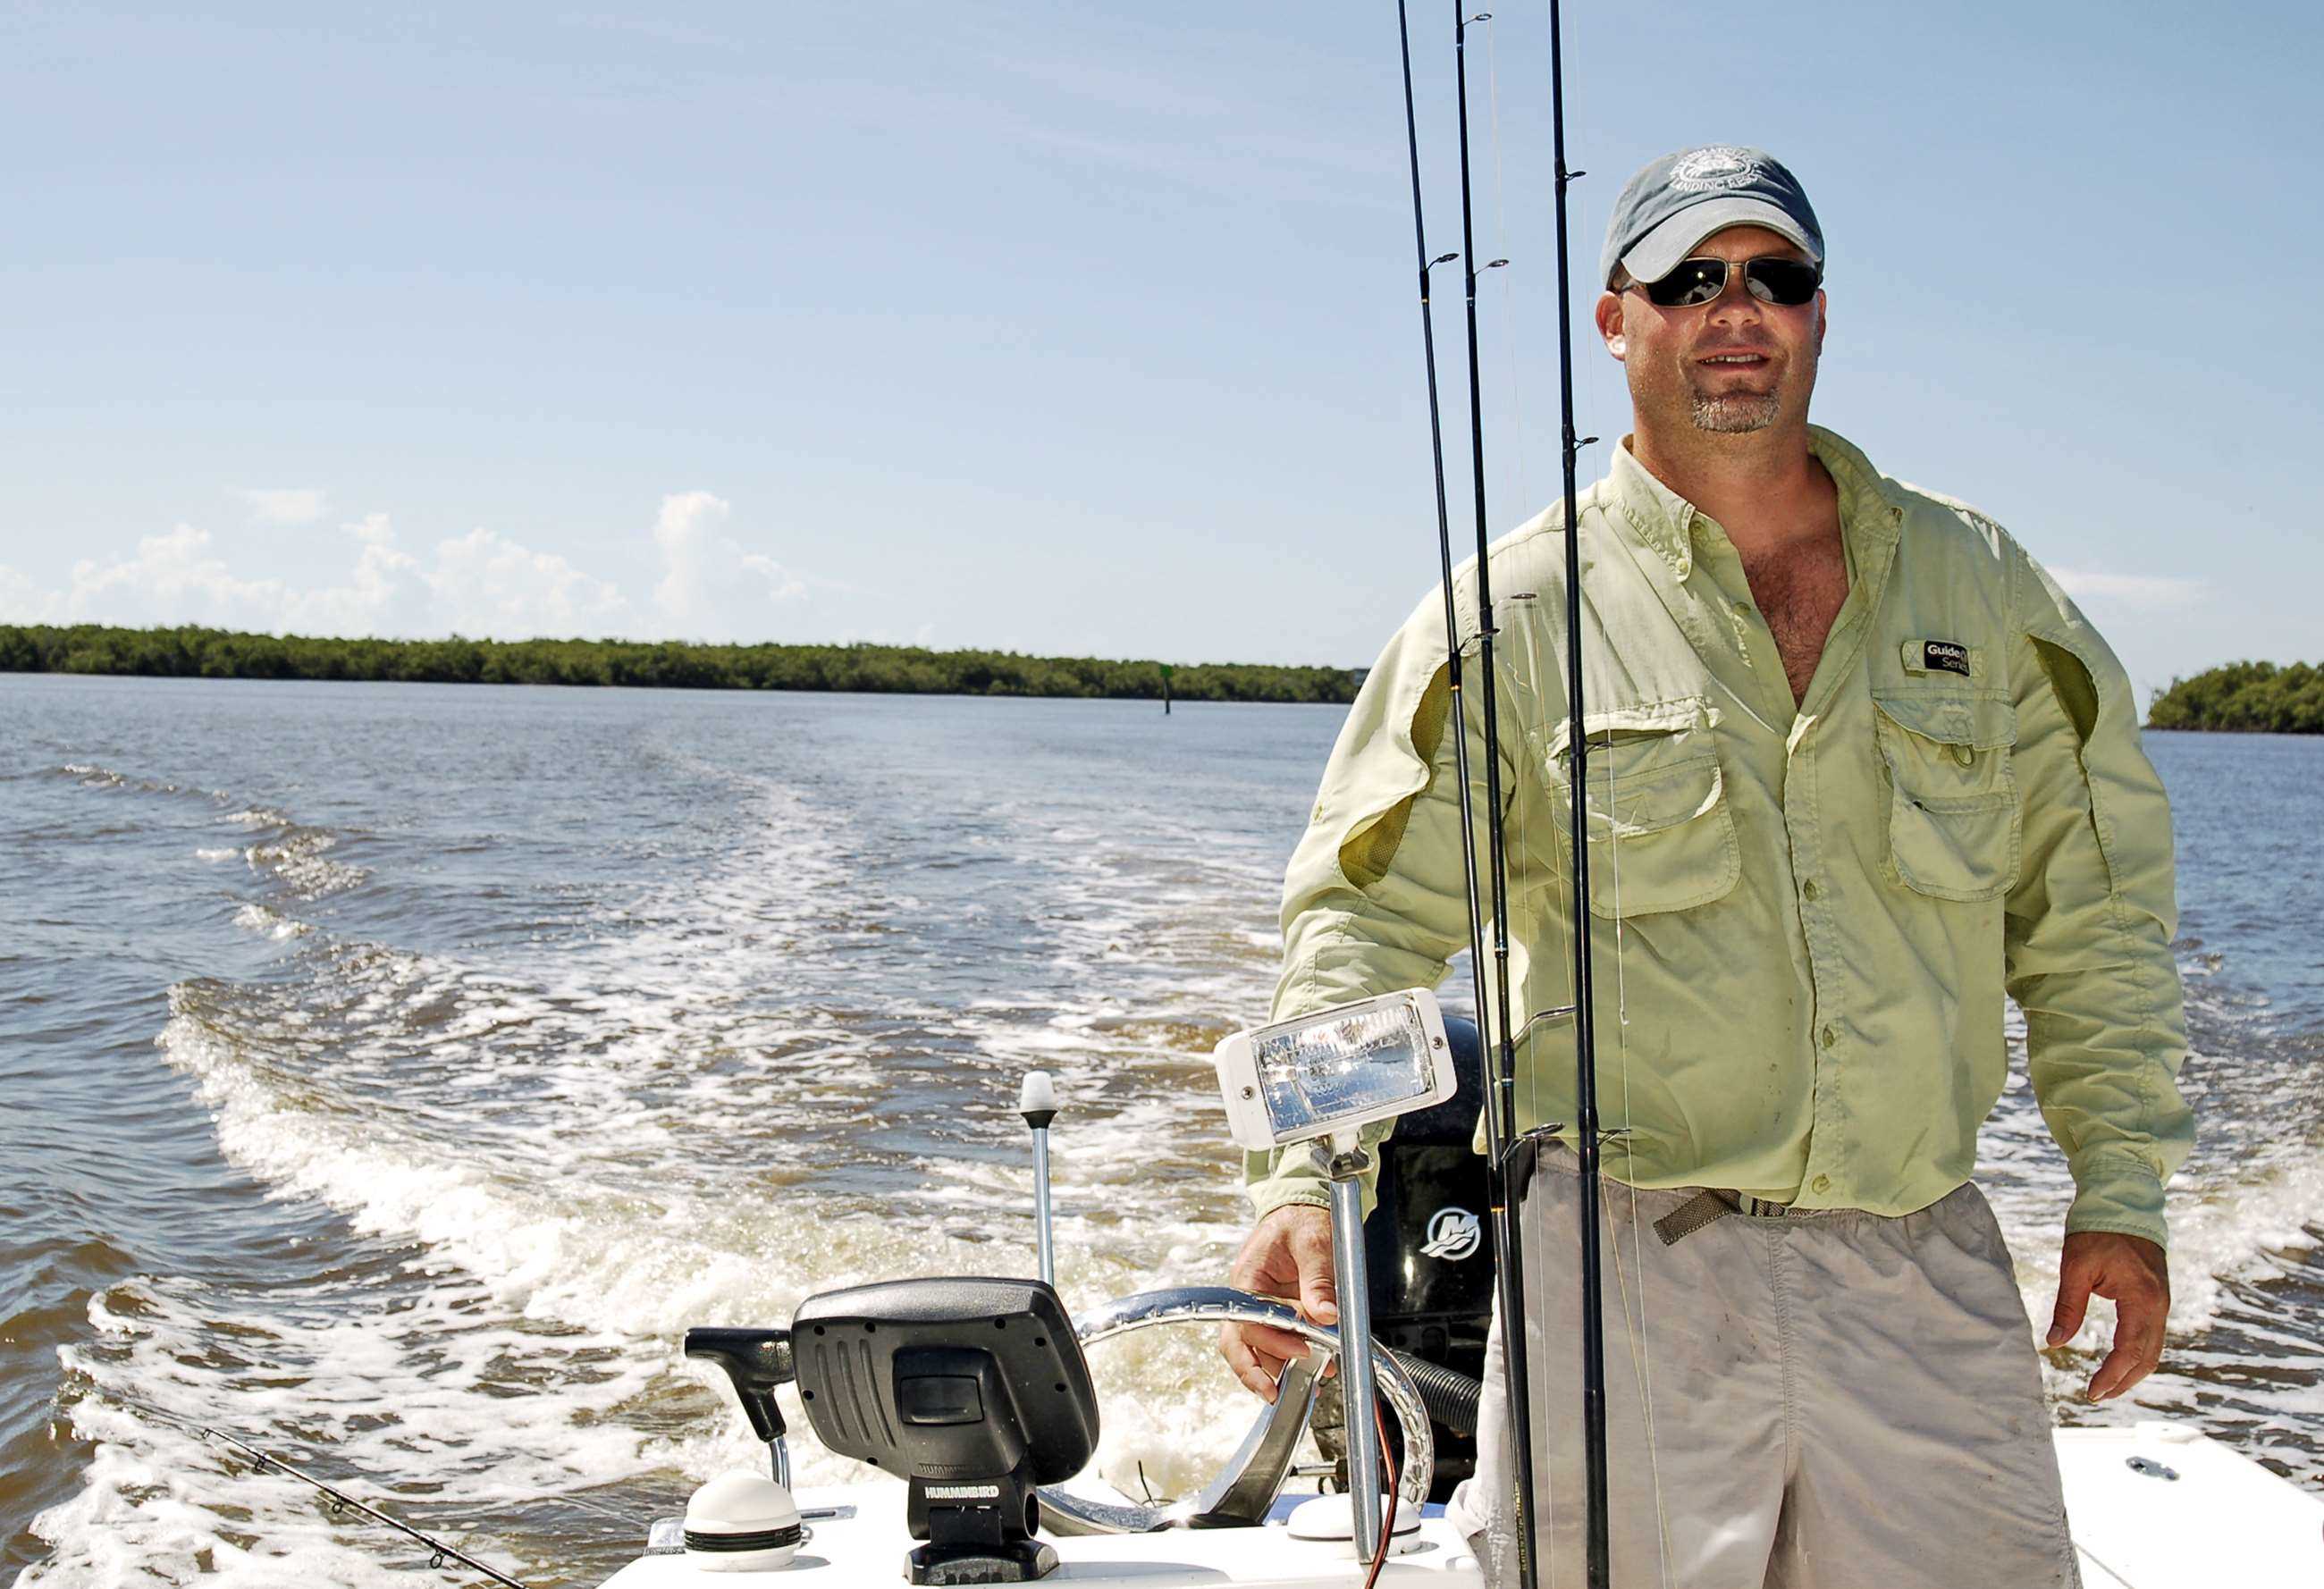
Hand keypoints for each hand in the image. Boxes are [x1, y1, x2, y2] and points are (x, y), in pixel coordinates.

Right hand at [1218, 1205, 1336, 1401]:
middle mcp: (1249, 1298)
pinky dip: (1295, 1362)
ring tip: (1308, 1386)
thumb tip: (1326, 1314)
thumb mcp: (1314, 1243)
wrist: (1305, 1212)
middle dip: (1253, 1372)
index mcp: (1249, 1278)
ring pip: (1257, 1350)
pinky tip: (1318, 1371)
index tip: (1301, 1349)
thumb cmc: (1302, 1221)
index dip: (1272, 1341)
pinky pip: (1280, 1344)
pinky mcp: (1280, 1316)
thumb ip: (1319, 1279)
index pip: (1248, 1320)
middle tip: (1274, 1394)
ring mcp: (1263, 1309)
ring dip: (1278, 1371)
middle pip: (1237, 1343)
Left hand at [2047, 1230, 2170, 1402]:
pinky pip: (2151, 1336)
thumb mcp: (2075, 1267)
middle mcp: (2159, 1306)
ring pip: (2153, 1350)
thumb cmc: (2098, 1231)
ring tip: (2106, 1387)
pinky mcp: (2156, 1299)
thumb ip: (2067, 1307)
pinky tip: (2119, 1362)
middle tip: (2096, 1396)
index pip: (2130, 1350)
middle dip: (2124, 1381)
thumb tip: (2054, 1342)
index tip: (2092, 1392)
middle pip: (2148, 1358)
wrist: (2125, 1204)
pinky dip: (2137, 1354)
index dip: (2112, 1375)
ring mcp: (2161, 1303)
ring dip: (2132, 1371)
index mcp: (2142, 1299)